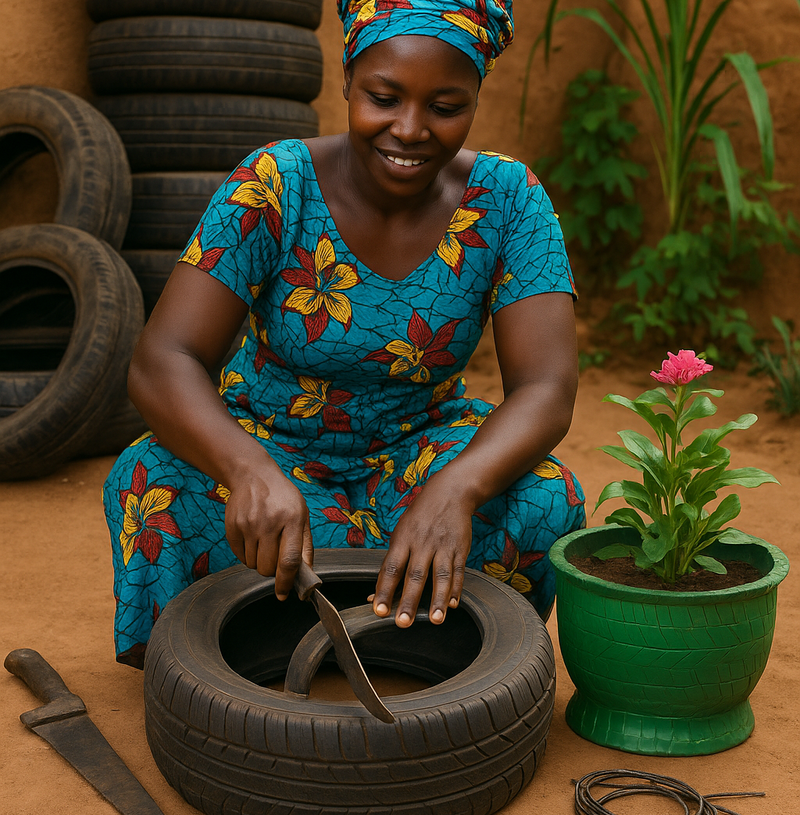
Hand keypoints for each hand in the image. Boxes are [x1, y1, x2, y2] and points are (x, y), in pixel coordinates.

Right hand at [223, 465, 312, 599]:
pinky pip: (239, 557)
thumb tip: (306, 575)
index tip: (284, 594)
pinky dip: (247, 555)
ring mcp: (248, 525)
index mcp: (292, 520)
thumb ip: (305, 546)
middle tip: (276, 557)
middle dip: (273, 571)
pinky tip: (252, 537)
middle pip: (268, 568)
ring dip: (260, 561)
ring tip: (265, 541)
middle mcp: (269, 523)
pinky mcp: (232, 527)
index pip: (289, 560)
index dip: (286, 582)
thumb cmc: (283, 498)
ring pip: (253, 565)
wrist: (253, 475)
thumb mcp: (302, 516)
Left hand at [372, 479, 472, 627]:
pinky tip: (453, 604)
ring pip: (440, 575)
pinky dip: (456, 589)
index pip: (391, 568)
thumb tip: (375, 596)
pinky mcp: (460, 548)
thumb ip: (392, 564)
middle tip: (403, 623)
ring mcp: (443, 546)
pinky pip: (458, 571)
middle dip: (408, 600)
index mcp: (403, 539)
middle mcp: (422, 543)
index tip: (379, 610)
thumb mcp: (401, 533)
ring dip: (437, 599)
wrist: (449, 493)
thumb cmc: (419, 518)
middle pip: (415, 575)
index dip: (384, 590)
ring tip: (434, 620)